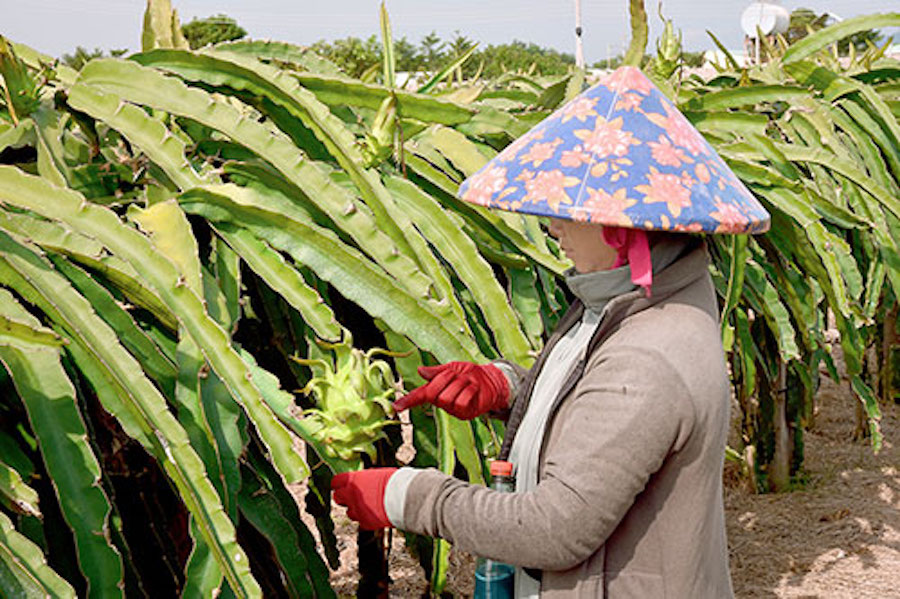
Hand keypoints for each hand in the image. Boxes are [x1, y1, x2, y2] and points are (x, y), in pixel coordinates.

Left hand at [331, 468, 397, 529]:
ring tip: (367, 506)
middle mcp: (350, 496)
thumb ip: (366, 479)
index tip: (343, 485)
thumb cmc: (394, 481)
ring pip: (348, 512)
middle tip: (352, 496)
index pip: (335, 482)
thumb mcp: (377, 474)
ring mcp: (357, 510)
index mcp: (352, 480)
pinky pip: (361, 522)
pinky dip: (366, 519)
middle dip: (344, 498)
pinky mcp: (365, 522)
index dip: (339, 484)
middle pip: (337, 498)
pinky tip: (375, 514)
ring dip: (355, 509)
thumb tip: (364, 480)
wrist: (404, 498)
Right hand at [392, 362, 508, 419]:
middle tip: (457, 376)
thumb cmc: (471, 374)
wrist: (492, 380)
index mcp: (436, 390)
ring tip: (468, 383)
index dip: (407, 401)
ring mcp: (453, 409)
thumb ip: (437, 372)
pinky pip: (461, 402)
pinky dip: (469, 391)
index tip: (396, 407)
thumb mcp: (453, 368)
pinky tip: (474, 390)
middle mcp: (442, 402)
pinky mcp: (465, 414)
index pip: (419, 395)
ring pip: (448, 397)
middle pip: (434, 392)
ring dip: (460, 384)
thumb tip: (420, 371)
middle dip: (447, 379)